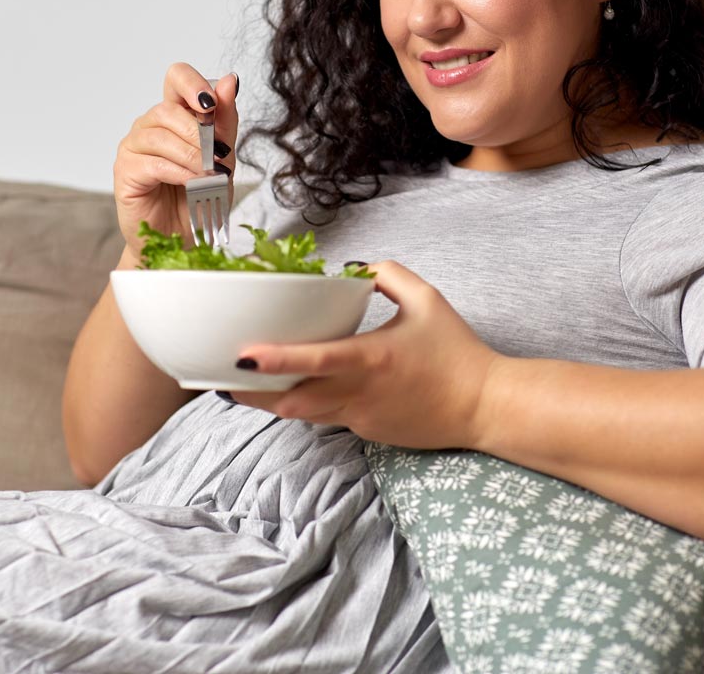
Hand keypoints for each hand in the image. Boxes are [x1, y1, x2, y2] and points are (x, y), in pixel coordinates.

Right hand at [113, 63, 238, 258]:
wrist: (183, 236)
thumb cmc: (201, 194)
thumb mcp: (223, 155)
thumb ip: (225, 119)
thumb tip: (231, 80)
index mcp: (174, 115)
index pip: (176, 77)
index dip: (193, 84)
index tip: (211, 104)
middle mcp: (149, 125)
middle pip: (168, 109)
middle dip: (199, 133)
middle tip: (218, 156)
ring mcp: (133, 146)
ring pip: (161, 136)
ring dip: (193, 156)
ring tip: (210, 174)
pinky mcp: (124, 171)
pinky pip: (154, 163)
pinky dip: (180, 172)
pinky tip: (194, 183)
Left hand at [230, 261, 503, 449]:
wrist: (483, 406)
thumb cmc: (457, 351)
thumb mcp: (428, 299)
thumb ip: (389, 274)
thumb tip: (353, 271)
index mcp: (373, 357)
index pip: (315, 361)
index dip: (274, 360)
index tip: (241, 354)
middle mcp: (360, 392)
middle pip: (290, 400)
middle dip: (251, 391)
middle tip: (220, 373)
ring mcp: (361, 418)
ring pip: (302, 413)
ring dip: (270, 401)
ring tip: (241, 383)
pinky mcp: (366, 432)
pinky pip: (326, 416)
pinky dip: (306, 403)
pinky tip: (296, 389)